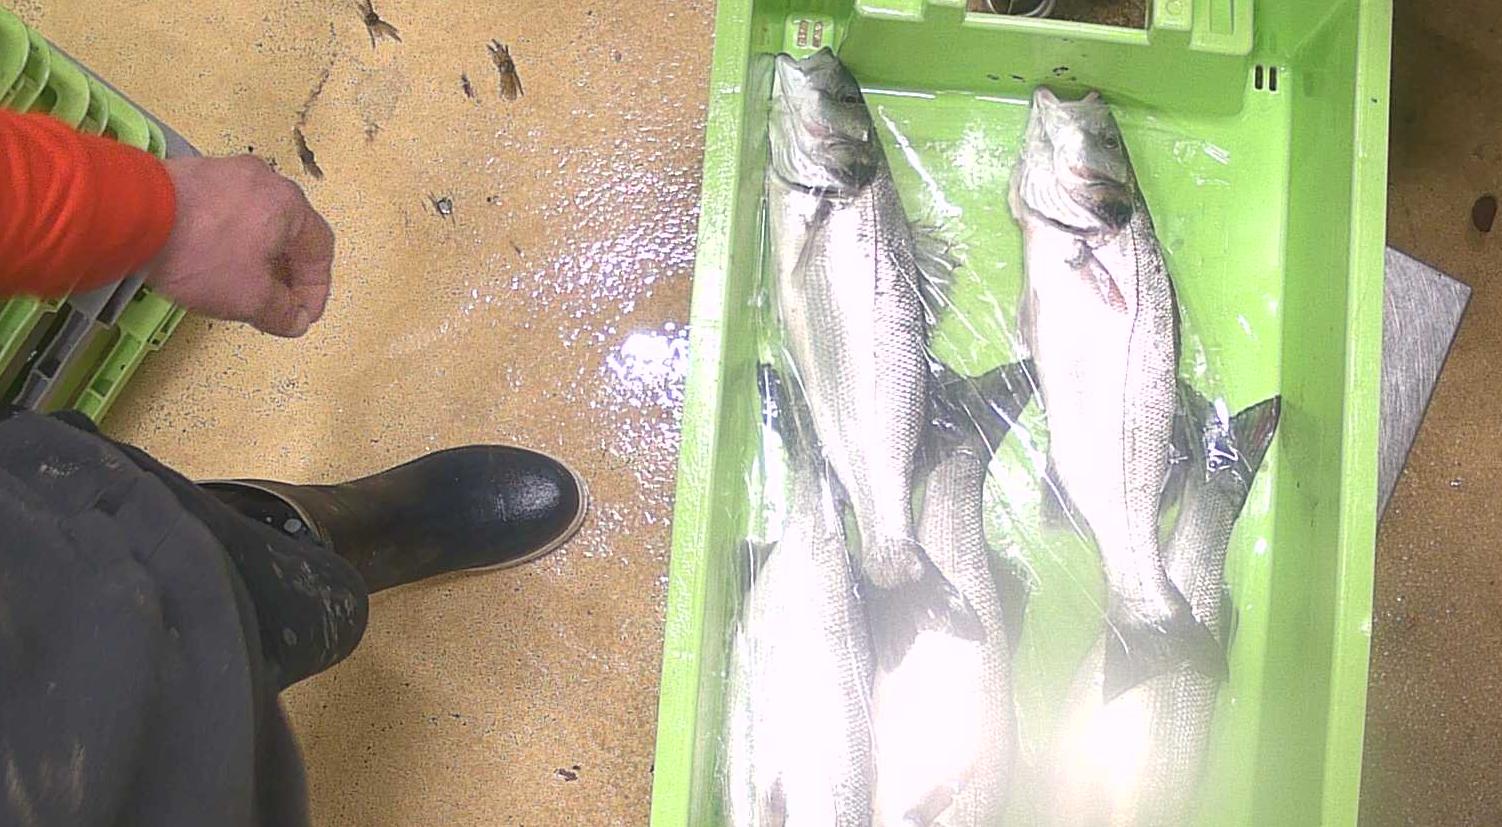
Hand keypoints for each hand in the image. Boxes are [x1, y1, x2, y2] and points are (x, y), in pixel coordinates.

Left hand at [146, 155, 333, 337]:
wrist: (131, 214)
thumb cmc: (202, 253)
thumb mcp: (251, 297)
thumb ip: (283, 313)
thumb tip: (295, 320)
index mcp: (290, 206)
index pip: (320, 251)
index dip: (316, 290)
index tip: (300, 316)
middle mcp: (265, 181)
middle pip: (289, 233)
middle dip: (286, 273)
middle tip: (275, 303)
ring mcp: (227, 172)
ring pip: (257, 221)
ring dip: (257, 256)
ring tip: (240, 284)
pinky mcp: (193, 174)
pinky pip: (225, 211)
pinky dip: (228, 239)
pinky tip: (210, 260)